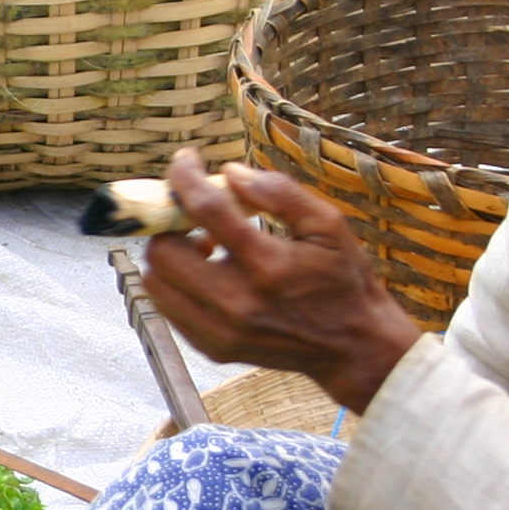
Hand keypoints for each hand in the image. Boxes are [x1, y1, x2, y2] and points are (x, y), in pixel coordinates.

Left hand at [132, 150, 423, 414]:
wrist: (353, 348)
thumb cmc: (343, 279)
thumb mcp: (328, 226)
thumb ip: (281, 193)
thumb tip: (230, 172)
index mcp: (268, 266)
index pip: (206, 210)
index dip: (186, 178)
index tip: (185, 160)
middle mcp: (237, 303)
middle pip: (163, 251)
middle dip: (172, 222)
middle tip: (196, 214)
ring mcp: (221, 332)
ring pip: (155, 283)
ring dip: (171, 255)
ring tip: (207, 245)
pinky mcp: (213, 348)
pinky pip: (168, 307)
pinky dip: (177, 283)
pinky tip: (210, 274)